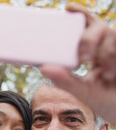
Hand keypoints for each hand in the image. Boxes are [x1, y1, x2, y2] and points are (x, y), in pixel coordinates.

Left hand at [40, 3, 115, 124]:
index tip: (69, 8)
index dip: (80, 13)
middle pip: (98, 27)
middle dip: (88, 39)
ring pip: (113, 34)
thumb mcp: (82, 91)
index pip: (86, 26)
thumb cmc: (104, 99)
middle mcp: (107, 45)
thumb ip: (65, 80)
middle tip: (83, 58)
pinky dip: (114, 54)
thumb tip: (43, 68)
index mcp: (92, 49)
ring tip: (105, 74)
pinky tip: (110, 72)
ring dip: (107, 53)